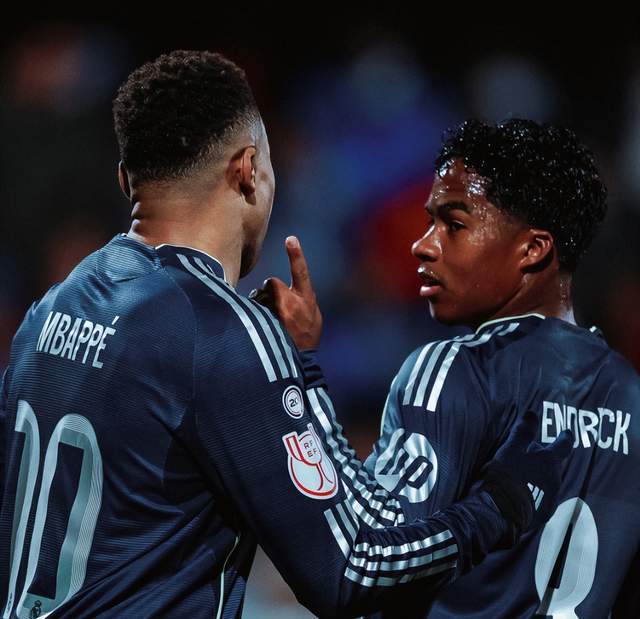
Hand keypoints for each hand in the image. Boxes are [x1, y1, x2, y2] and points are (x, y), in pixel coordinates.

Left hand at [249, 236, 322, 349]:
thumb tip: (287, 292)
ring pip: (260, 298)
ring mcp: (277, 313)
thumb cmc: (306, 339)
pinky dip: (252, 317)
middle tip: (273, 312)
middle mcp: (293, 302)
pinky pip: (253, 310)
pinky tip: (259, 329)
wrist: (301, 362)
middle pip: (271, 284)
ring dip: (260, 307)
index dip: (296, 254)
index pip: (301, 272)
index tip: (290, 238)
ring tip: (269, 325)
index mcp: (307, 299)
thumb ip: (302, 302)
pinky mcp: (264, 321)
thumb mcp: (313, 318)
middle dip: (268, 293)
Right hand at [478, 410, 572, 532]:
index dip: (565, 437)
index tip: (567, 432)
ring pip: (547, 482)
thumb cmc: (506, 477)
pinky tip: (518, 492)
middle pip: (552, 466)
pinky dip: (533, 491)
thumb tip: (532, 414)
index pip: (563, 446)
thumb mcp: (511, 450)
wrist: (499, 513)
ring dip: (537, 476)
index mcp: (549, 464)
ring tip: (519, 474)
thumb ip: (523, 433)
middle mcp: (555, 483)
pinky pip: (540, 498)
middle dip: (542, 459)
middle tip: (526, 453)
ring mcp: (549, 501)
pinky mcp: (540, 516)